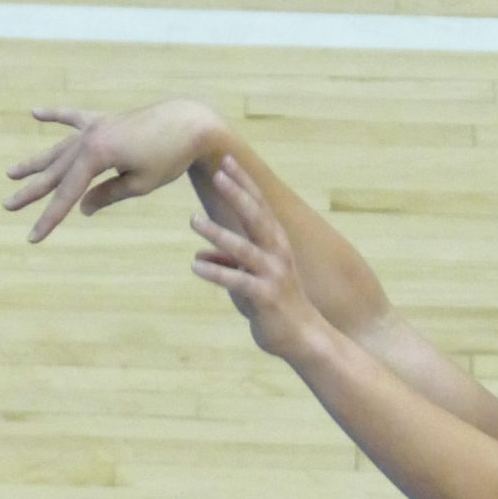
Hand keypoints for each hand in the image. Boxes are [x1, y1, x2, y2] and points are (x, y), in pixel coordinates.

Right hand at [4, 98, 221, 241]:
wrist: (189, 123)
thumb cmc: (169, 158)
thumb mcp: (139, 184)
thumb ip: (107, 195)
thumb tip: (83, 209)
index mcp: (97, 154)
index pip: (67, 194)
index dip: (49, 218)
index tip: (33, 238)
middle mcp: (89, 137)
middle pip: (55, 171)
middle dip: (32, 191)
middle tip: (8, 206)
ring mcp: (95, 126)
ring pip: (58, 149)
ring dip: (35, 163)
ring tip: (11, 174)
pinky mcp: (104, 121)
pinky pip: (73, 118)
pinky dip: (55, 116)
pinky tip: (35, 114)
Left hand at [190, 159, 324, 360]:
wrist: (304, 338)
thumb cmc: (275, 306)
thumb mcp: (248, 281)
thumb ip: (226, 265)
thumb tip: (198, 257)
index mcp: (276, 243)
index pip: (259, 206)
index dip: (244, 183)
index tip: (226, 160)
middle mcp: (277, 253)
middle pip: (256, 217)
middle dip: (237, 194)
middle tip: (217, 173)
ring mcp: (273, 275)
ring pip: (244, 249)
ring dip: (218, 234)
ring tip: (193, 220)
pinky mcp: (266, 297)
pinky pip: (238, 281)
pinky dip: (216, 272)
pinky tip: (195, 266)